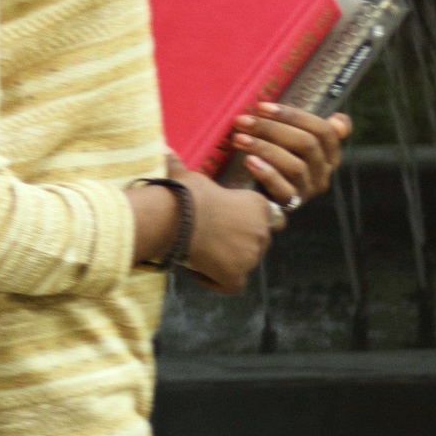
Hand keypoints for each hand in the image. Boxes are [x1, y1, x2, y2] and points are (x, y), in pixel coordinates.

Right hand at [181, 174, 281, 293]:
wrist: (174, 219)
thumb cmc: (183, 195)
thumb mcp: (188, 177)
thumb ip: (183, 167)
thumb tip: (165, 150)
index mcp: (258, 205)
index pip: (269, 218)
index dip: (250, 221)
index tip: (230, 222)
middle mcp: (261, 231)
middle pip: (258, 242)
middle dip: (239, 242)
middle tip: (213, 238)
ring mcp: (250, 255)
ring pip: (245, 263)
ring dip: (228, 260)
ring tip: (202, 253)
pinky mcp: (235, 275)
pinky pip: (232, 285)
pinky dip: (219, 281)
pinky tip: (200, 271)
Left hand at [220, 103, 351, 210]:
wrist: (257, 194)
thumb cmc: (274, 157)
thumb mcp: (289, 139)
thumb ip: (307, 126)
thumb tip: (339, 119)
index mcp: (329, 152)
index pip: (323, 130)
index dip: (294, 116)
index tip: (262, 106)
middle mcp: (324, 170)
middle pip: (307, 144)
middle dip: (271, 129)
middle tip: (242, 120)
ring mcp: (309, 188)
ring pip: (295, 166)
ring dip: (264, 148)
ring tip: (238, 139)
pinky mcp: (292, 203)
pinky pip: (283, 189)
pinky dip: (266, 173)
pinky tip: (249, 161)